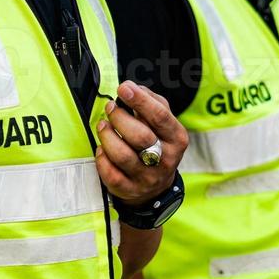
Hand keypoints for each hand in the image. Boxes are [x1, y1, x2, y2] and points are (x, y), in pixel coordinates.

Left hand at [95, 81, 187, 205]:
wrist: (156, 186)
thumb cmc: (157, 145)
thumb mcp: (163, 124)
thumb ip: (152, 102)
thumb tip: (133, 88)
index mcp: (177, 139)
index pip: (160, 117)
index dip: (140, 101)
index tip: (124, 88)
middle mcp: (165, 160)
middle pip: (140, 136)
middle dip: (120, 118)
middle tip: (110, 108)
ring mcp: (147, 178)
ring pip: (123, 155)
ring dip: (107, 136)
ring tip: (103, 126)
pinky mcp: (130, 190)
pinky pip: (111, 173)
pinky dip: (102, 158)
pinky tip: (102, 148)